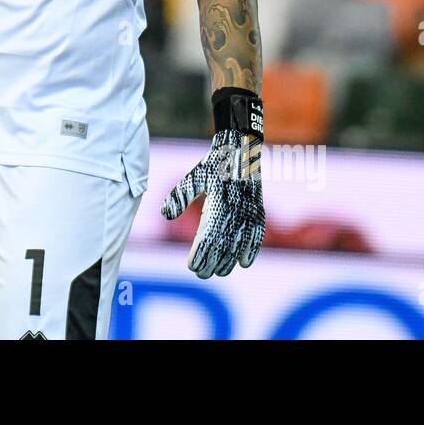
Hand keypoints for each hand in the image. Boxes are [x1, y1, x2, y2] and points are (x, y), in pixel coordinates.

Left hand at [161, 128, 264, 278]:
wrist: (240, 150)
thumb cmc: (212, 166)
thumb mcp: (192, 178)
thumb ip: (179, 197)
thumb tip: (165, 215)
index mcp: (216, 204)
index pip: (206, 239)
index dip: (199, 255)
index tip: (191, 266)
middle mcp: (234, 211)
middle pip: (223, 247)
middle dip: (212, 264)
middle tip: (202, 274)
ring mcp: (248, 213)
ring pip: (239, 246)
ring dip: (229, 262)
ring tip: (219, 272)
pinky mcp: (258, 212)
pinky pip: (257, 237)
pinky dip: (251, 251)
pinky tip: (244, 263)